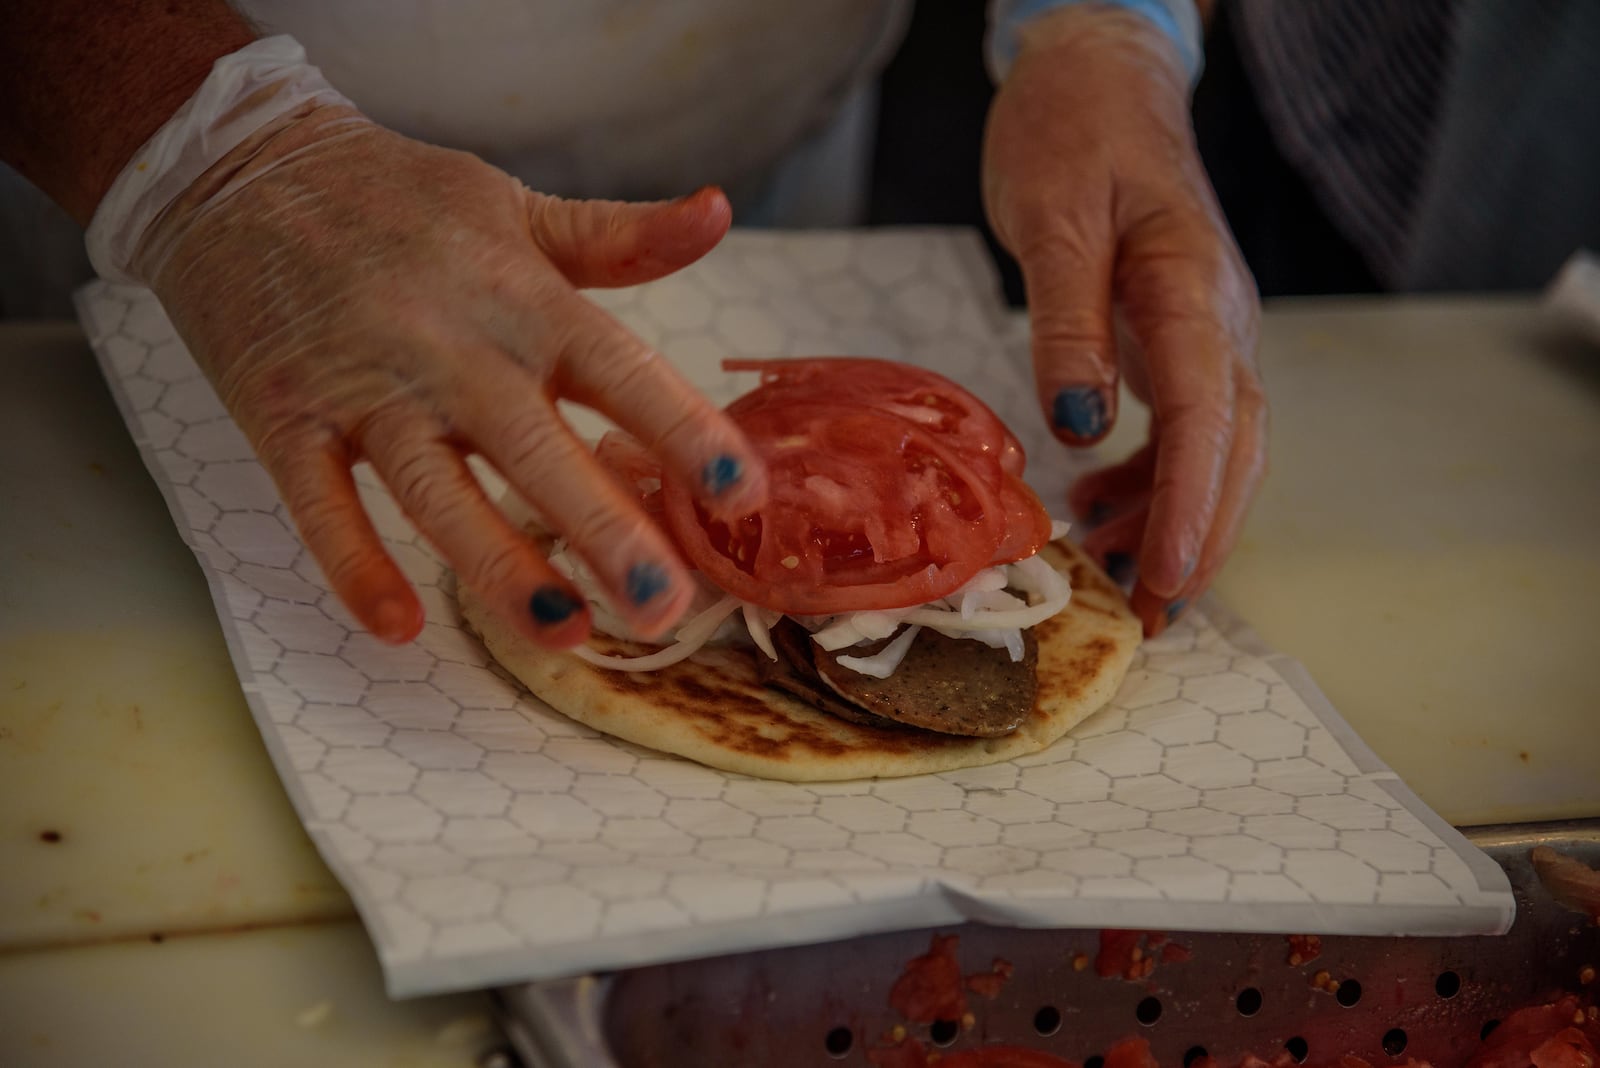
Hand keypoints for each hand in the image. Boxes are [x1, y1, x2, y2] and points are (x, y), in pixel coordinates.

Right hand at [134, 104, 768, 647]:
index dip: (682, 431)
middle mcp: (450, 348)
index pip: (618, 369)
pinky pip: (319, 505)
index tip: (741, 494)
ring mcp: (364, 389)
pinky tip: (401, 627)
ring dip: (499, 567)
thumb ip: (620, 236)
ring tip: (565, 634)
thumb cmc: (395, 198)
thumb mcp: (515, 206)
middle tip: (665, 606)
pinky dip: (354, 565)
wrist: (237, 169)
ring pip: (437, 492)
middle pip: (535, 448)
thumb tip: (716, 214)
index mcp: (521, 298)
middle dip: (604, 530)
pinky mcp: (285, 419)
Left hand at [982, 5, 1265, 635]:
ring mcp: (1202, 327)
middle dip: (1201, 536)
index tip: (1169, 573)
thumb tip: (1079, 423)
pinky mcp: (1175, 332)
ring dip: (1176, 516)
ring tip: (1118, 575)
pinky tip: (1102, 501)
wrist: (1099, 75)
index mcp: (1190, 290)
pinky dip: (1149, 474)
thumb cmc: (1071, 132)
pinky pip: (1183, 422)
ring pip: (1216, 444)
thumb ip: (1067, 322)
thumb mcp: (1053, 218)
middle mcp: (1214, 318)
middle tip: (1157, 616)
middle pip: (1233, 448)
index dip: (1189, 502)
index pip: (1207, 416)